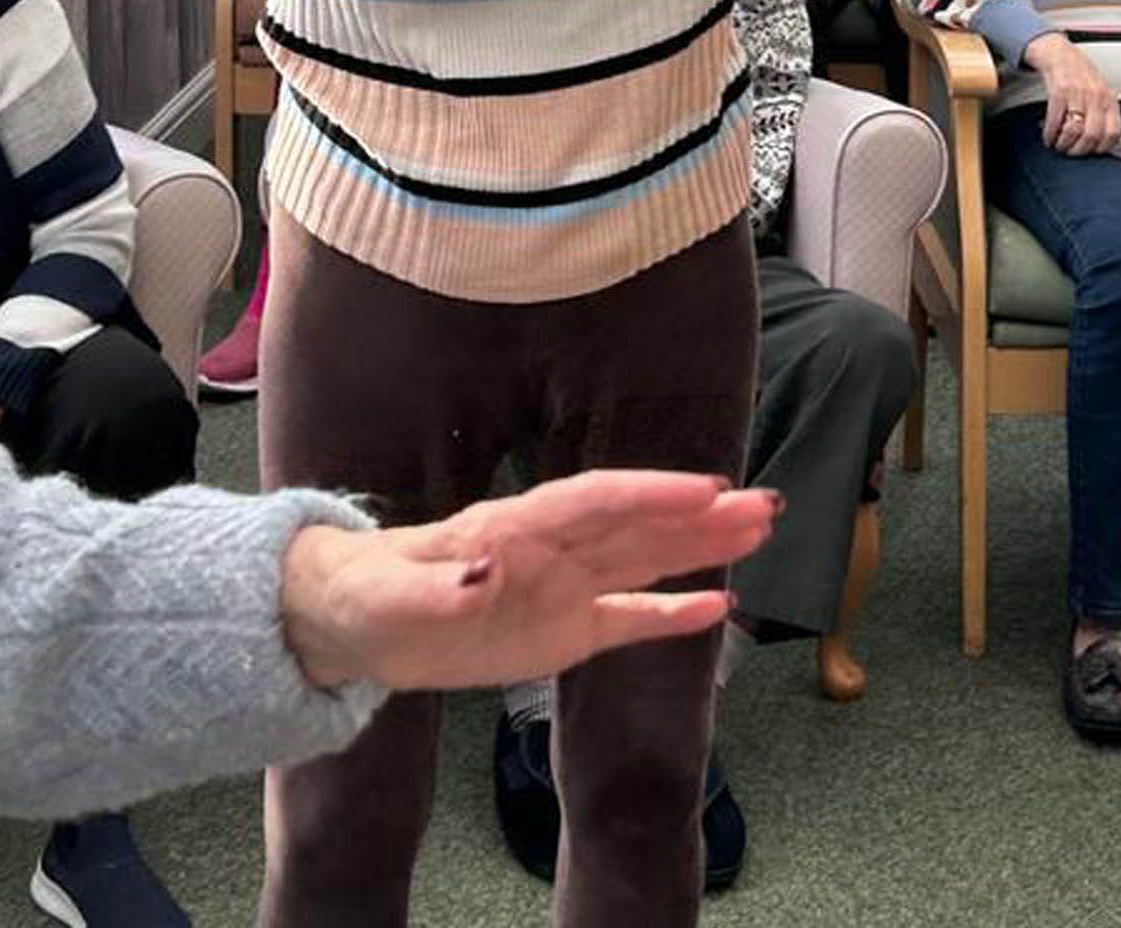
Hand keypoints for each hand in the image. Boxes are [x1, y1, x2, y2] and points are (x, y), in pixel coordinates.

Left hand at [280, 471, 777, 691]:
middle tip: (765, 506)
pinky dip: (674, 614)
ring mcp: (563, 588)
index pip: (596, 502)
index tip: (708, 489)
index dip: (651, 495)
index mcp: (515, 528)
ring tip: (761, 529)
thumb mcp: (391, 598)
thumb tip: (480, 578)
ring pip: (646, 561)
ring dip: (703, 546)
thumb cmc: (369, 596)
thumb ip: (438, 589)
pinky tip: (721, 606)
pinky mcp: (564, 631)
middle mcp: (552, 550)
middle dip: (700, 515)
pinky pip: (628, 619)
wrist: (355, 620)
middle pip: (638, 524)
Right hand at [1023, 35, 1120, 156]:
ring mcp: (1077, 93)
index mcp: (1108, 98)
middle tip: (1071, 151)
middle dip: (1079, 149)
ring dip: (1064, 143)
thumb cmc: (1079, 73)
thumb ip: (1105, 112)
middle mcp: (1095, 96)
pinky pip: (1055, 120)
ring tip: (1059, 144)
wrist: (1059, 53)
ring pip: (1074, 130)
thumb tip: (1104, 139)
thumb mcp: (1100, 90)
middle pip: (1093, 134)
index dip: (1102, 147)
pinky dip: (1050, 133)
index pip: (1114, 132)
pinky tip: (1048, 136)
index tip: (1092, 151)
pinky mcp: (1059, 91)